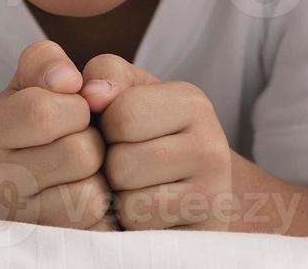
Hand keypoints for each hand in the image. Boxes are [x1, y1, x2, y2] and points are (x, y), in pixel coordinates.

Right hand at [0, 40, 114, 229]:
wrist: (38, 181)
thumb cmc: (47, 119)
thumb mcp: (37, 80)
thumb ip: (45, 62)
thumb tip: (68, 80)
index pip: (44, 110)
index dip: (76, 105)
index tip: (72, 108)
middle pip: (79, 152)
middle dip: (93, 141)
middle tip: (81, 141)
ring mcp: (21, 219)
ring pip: (91, 193)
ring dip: (102, 178)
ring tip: (85, 173)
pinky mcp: (50, 245)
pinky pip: (98, 227)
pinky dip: (106, 212)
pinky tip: (89, 199)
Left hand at [80, 55, 232, 230]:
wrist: (183, 188)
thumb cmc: (140, 134)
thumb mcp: (125, 92)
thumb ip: (105, 75)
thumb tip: (92, 93)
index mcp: (192, 101)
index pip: (122, 115)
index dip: (106, 127)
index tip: (121, 131)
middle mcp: (213, 146)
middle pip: (123, 162)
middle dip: (112, 167)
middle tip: (130, 165)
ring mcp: (215, 195)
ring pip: (130, 201)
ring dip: (120, 198)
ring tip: (138, 188)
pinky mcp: (203, 233)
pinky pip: (141, 230)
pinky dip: (133, 224)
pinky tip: (148, 213)